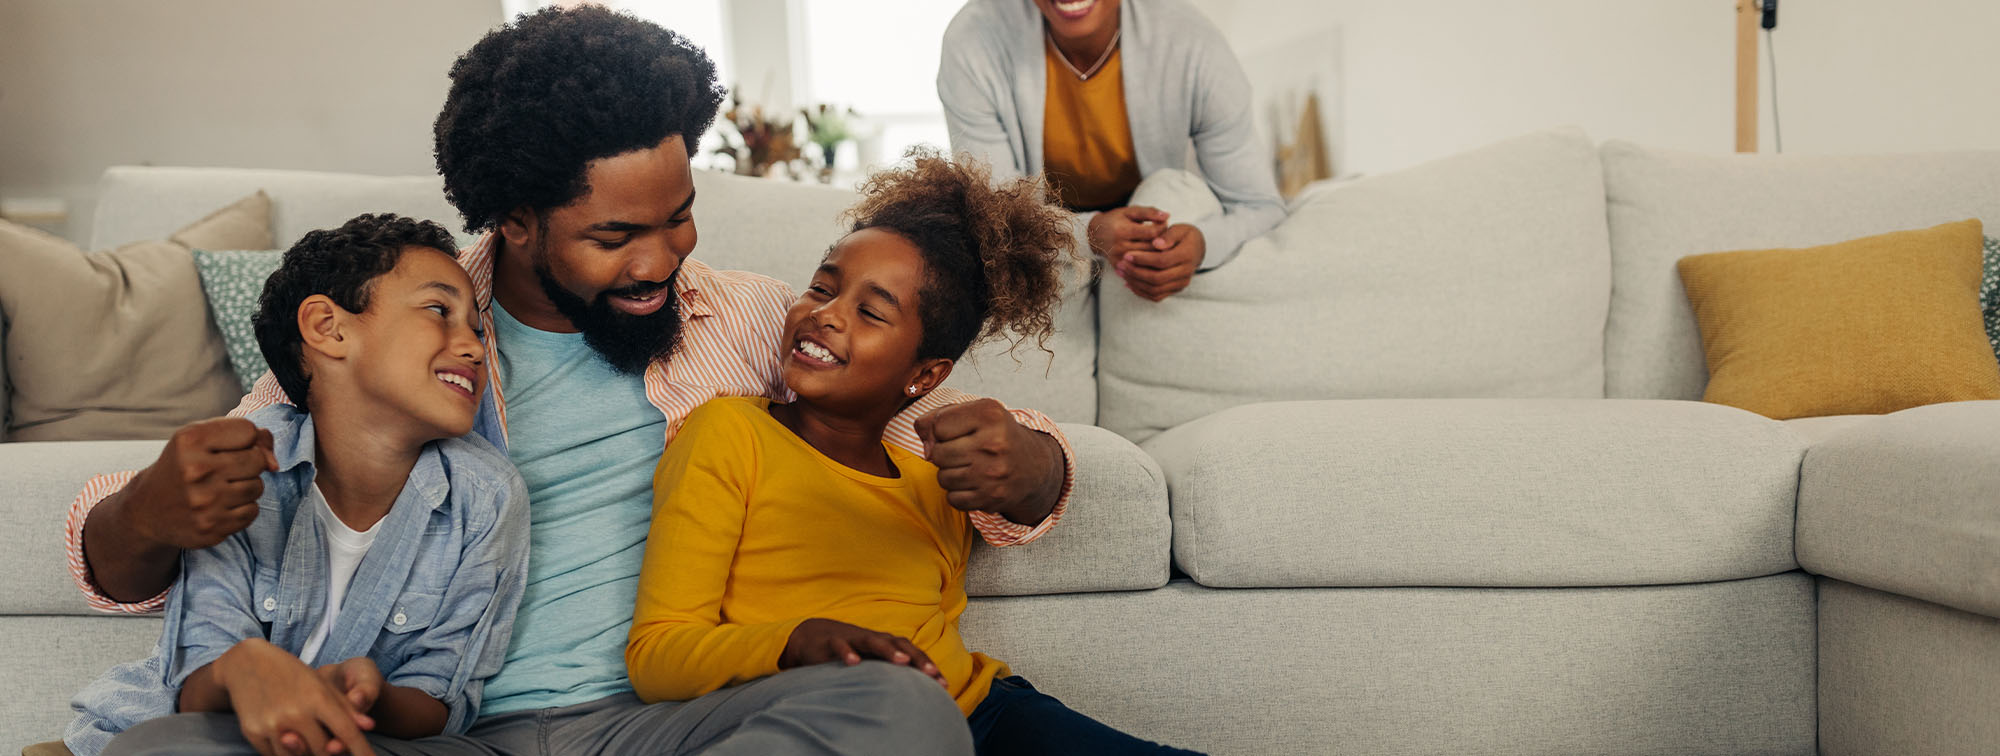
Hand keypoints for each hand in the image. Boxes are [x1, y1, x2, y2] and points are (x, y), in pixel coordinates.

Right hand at [129, 418, 277, 549]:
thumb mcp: (202, 439)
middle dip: (248, 463)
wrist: (147, 511)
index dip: (244, 439)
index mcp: (190, 441)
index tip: (225, 448)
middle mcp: (195, 470)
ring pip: (258, 487)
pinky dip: (242, 508)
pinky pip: (252, 512)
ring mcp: (204, 502)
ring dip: (246, 486)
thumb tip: (275, 463)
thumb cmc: (183, 467)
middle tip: (223, 470)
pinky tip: (220, 506)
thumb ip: (246, 436)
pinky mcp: (211, 528)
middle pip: (258, 460)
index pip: (249, 430)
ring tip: (220, 488)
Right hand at [215, 639, 375, 755]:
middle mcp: (295, 713)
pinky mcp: (253, 732)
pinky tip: (289, 740)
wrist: (247, 664)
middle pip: (323, 751)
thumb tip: (369, 727)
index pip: (346, 733)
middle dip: (332, 752)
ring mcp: (272, 724)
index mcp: (318, 698)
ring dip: (306, 754)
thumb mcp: (322, 685)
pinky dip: (286, 753)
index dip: (361, 751)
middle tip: (333, 746)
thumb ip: (346, 708)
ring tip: (307, 739)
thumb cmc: (292, 674)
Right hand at [780, 618, 946, 687]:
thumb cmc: (851, 651)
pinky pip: (841, 646)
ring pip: (874, 641)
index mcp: (886, 644)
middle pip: (900, 644)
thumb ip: (890, 674)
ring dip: (889, 651)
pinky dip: (848, 653)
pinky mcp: (832, 641)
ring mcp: (854, 638)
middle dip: (917, 658)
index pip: (912, 653)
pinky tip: (853, 663)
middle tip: (931, 672)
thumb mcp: (872, 662)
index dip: (928, 666)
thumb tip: (915, 694)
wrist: (814, 636)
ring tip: (902, 662)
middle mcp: (874, 639)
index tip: (944, 684)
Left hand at [912, 399, 1061, 524]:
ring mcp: (993, 472)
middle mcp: (994, 442)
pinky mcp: (992, 497)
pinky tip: (973, 483)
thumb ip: (939, 416)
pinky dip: (958, 493)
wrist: (1033, 466)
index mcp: (989, 414)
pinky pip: (953, 499)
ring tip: (969, 466)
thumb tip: (922, 439)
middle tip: (961, 452)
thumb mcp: (976, 413)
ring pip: (943, 478)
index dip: (940, 430)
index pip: (938, 425)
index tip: (955, 433)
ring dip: (950, 474)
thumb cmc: (997, 435)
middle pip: (937, 453)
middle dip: (942, 453)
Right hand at [1087, 205, 1170, 260]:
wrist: (1095, 235)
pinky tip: (1153, 258)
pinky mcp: (1118, 267)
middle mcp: (1119, 246)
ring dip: (1158, 254)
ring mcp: (1118, 258)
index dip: (1163, 228)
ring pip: (1147, 261)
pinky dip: (1149, 265)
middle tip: (1167, 237)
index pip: (1152, 232)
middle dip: (1163, 243)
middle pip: (1151, 248)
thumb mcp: (1130, 212)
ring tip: (1162, 246)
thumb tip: (1167, 216)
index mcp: (1123, 230)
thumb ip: (1149, 212)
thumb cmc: (1116, 220)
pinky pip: (1139, 269)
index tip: (1165, 225)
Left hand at [1115, 224, 1204, 300]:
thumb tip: (1156, 243)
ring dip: (1135, 283)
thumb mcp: (1179, 229)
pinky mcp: (1175, 290)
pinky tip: (1128, 282)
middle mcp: (1186, 272)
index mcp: (1187, 255)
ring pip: (1155, 290)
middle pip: (1157, 278)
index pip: (1162, 261)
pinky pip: (1156, 296)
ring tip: (1121, 272)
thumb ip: (1168, 235)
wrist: (1196, 249)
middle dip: (1135, 272)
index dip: (1143, 259)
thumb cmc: (1184, 236)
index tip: (1127, 255)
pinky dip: (1140, 291)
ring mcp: (1181, 283)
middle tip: (1120, 264)